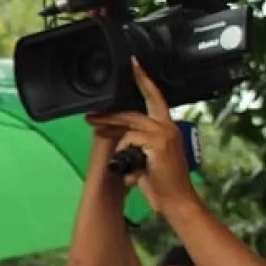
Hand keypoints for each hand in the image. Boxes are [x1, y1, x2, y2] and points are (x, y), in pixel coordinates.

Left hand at [86, 58, 198, 215]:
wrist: (175, 199)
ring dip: (115, 141)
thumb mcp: (146, 157)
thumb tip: (118, 134)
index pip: (154, 97)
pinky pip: (130, 140)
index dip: (144, 80)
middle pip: (132, 113)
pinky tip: (131, 169)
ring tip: (110, 152)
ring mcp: (164, 133)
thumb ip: (138, 142)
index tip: (134, 65)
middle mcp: (167, 126)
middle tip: (89, 118)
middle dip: (109, 116)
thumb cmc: (161, 181)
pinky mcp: (158, 142)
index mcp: (167, 127)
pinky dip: (125, 155)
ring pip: (129, 128)